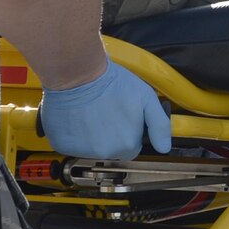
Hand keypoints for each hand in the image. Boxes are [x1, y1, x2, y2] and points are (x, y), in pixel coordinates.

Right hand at [39, 60, 172, 158]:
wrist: (79, 74)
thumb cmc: (112, 83)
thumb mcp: (146, 98)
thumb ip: (159, 125)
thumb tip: (165, 147)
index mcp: (126, 145)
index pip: (132, 147)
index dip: (130, 132)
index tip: (124, 117)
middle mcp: (104, 153)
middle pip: (112, 148)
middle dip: (111, 133)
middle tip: (107, 111)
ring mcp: (81, 151)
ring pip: (92, 147)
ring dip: (92, 134)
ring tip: (92, 112)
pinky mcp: (63, 145)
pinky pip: (72, 145)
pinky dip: (74, 134)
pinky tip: (78, 116)